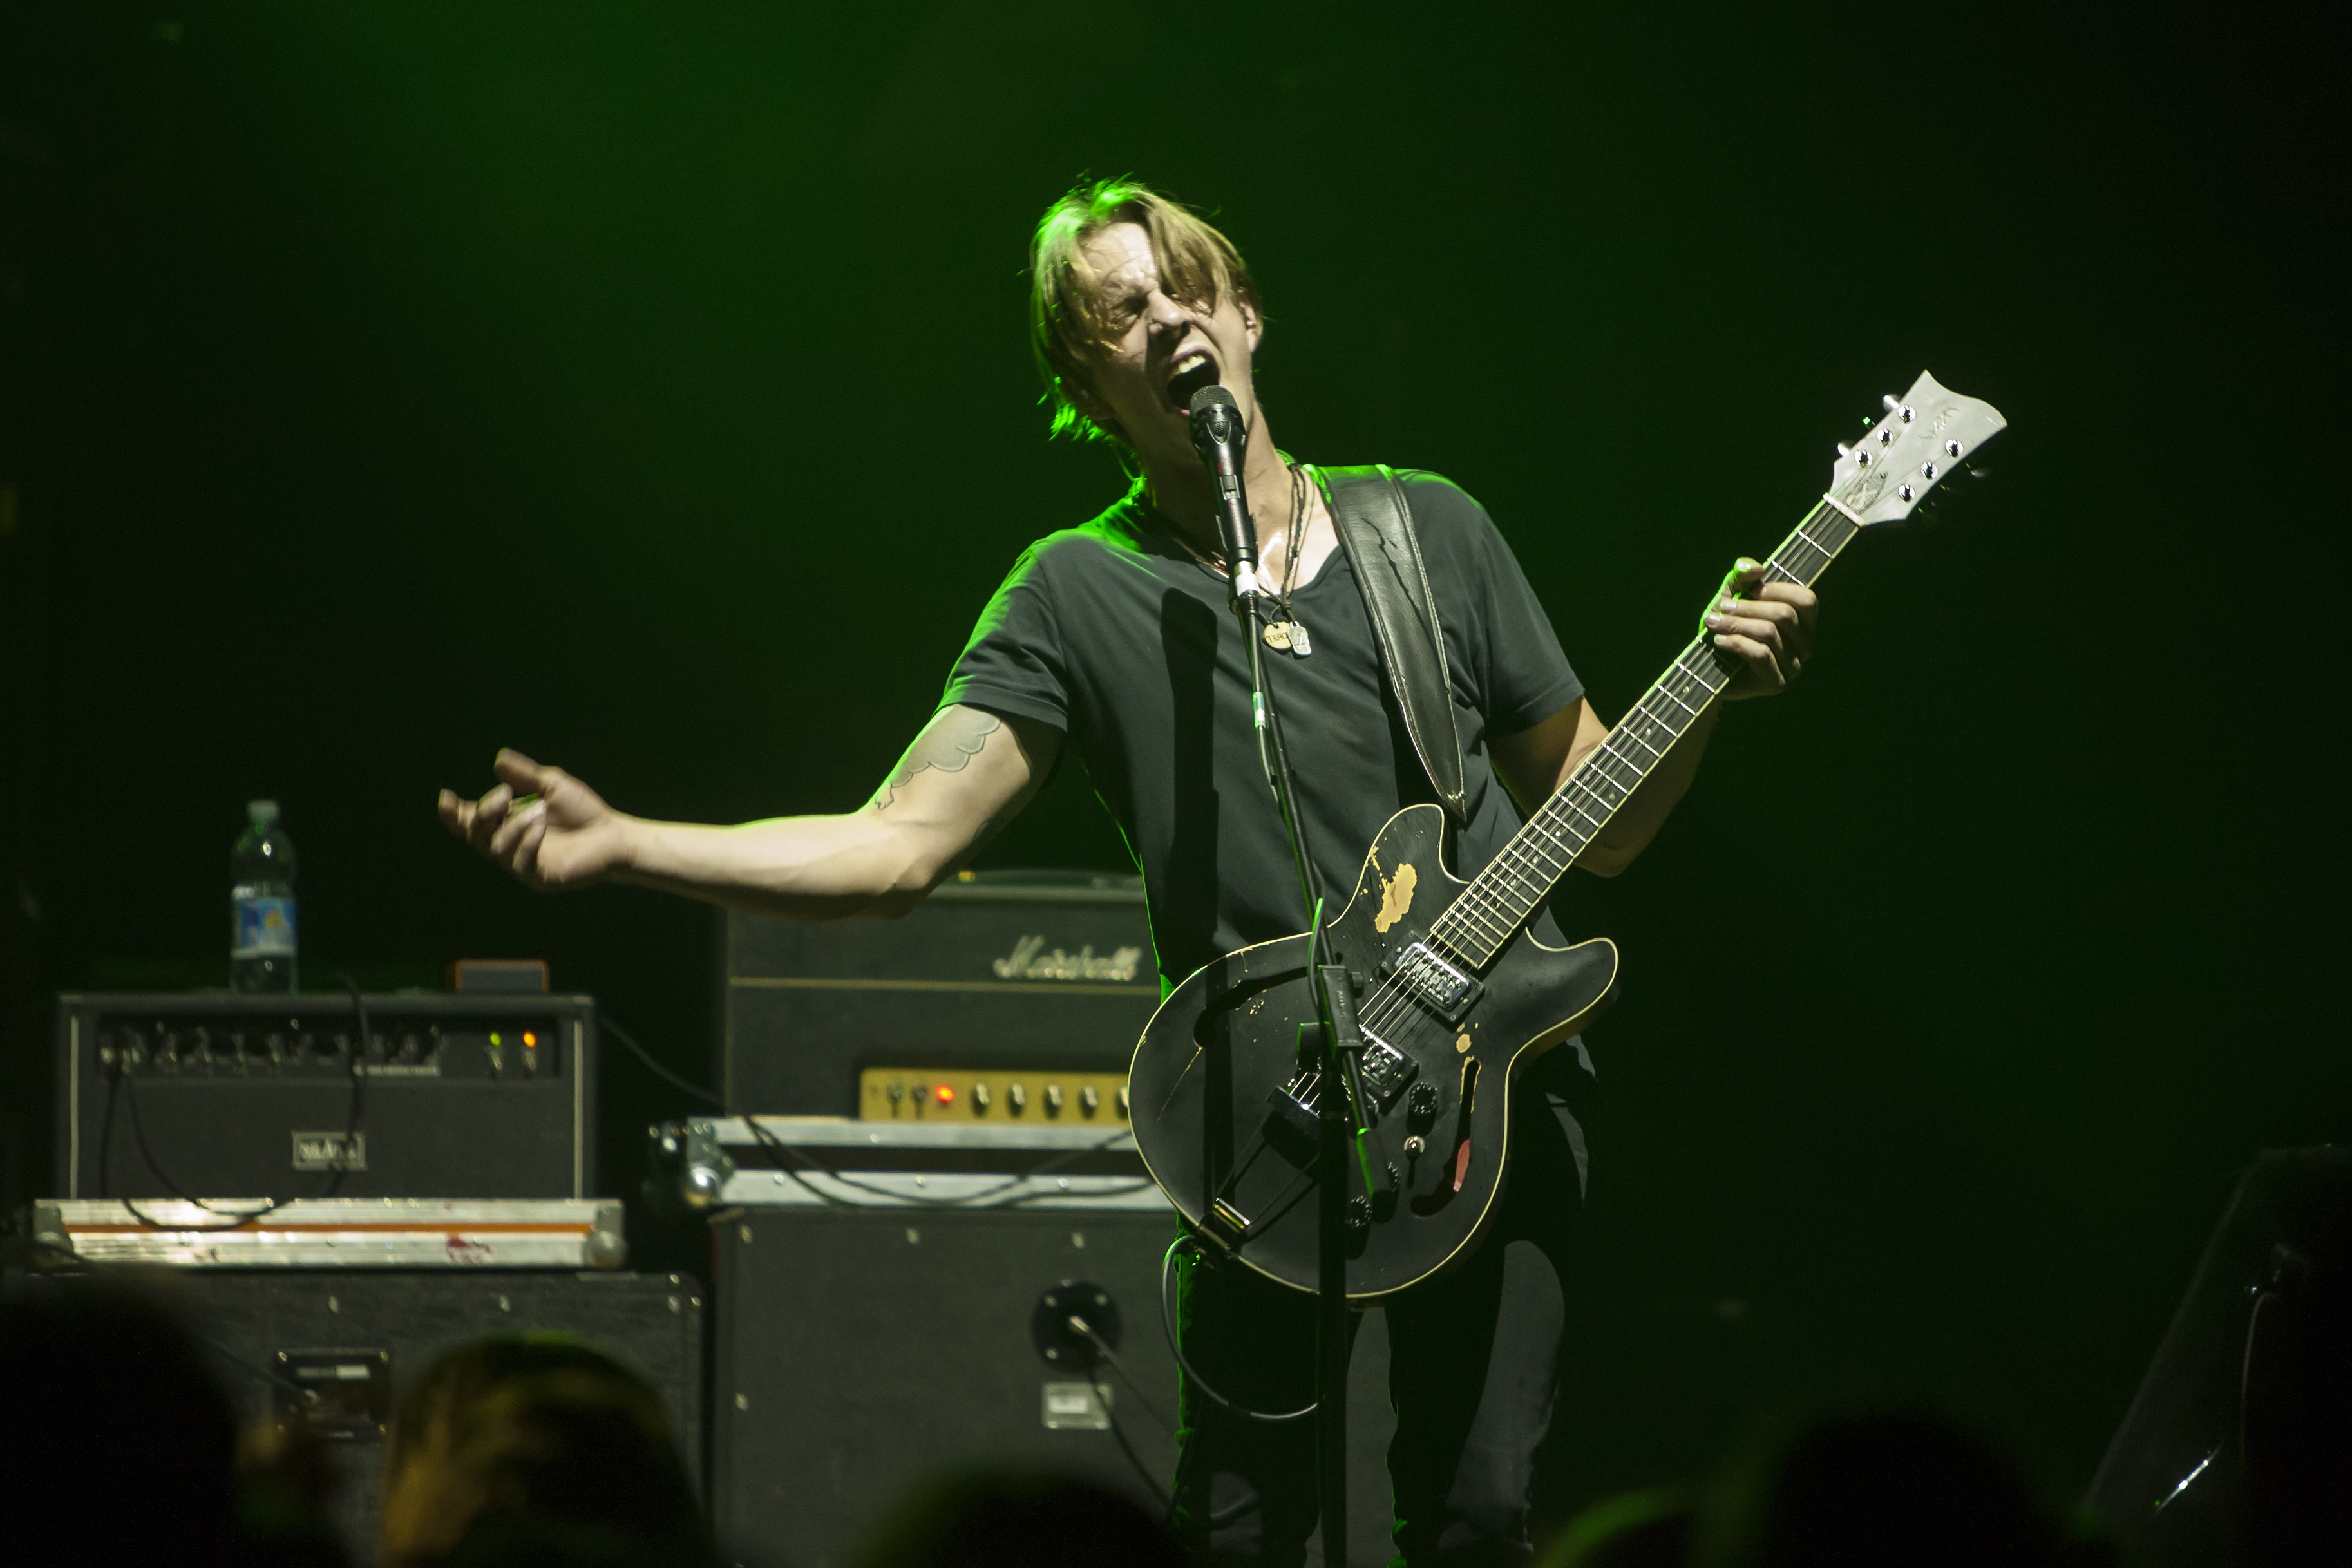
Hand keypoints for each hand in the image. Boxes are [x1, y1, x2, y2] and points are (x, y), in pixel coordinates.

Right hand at [437, 748, 631, 890]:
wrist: (614, 835)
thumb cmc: (583, 812)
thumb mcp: (552, 785)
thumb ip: (525, 775)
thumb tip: (498, 759)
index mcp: (506, 823)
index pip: (470, 822)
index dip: (453, 814)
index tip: (446, 797)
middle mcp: (508, 845)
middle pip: (475, 835)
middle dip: (484, 812)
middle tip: (504, 794)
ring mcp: (522, 864)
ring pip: (496, 849)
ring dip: (513, 825)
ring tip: (539, 810)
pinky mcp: (540, 878)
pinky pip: (520, 863)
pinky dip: (527, 841)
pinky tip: (541, 825)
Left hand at [1704, 558, 1818, 700]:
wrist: (1709, 670)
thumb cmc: (1727, 629)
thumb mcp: (1731, 596)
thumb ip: (1742, 577)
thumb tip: (1756, 567)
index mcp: (1804, 622)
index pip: (1806, 600)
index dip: (1776, 590)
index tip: (1747, 591)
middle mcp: (1805, 645)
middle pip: (1785, 615)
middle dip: (1748, 608)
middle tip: (1721, 607)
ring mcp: (1794, 666)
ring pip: (1770, 634)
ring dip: (1737, 624)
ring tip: (1713, 623)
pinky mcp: (1777, 683)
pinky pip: (1761, 655)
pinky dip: (1736, 643)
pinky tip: (1718, 641)